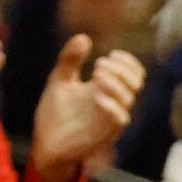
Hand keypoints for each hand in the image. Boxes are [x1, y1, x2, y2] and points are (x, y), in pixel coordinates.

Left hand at [28, 34, 145, 181]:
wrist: (46, 144)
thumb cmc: (55, 114)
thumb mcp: (60, 80)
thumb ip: (70, 60)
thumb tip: (84, 37)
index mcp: (106, 90)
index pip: (133, 74)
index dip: (128, 62)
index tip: (111, 54)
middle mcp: (112, 103)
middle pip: (136, 84)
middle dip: (122, 70)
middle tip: (99, 65)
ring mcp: (109, 119)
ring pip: (128, 99)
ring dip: (115, 83)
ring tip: (95, 75)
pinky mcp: (104, 134)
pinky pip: (119, 119)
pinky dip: (111, 105)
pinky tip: (94, 95)